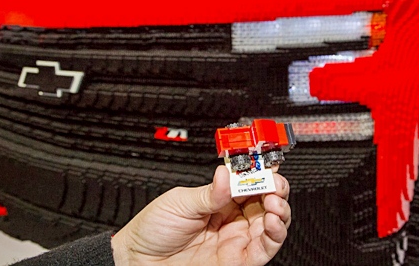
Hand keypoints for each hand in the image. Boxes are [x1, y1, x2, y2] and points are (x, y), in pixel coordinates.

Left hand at [111, 165, 290, 265]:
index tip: (268, 163)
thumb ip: (210, 192)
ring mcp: (236, 238)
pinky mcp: (238, 260)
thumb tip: (227, 173)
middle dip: (276, 188)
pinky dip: (275, 233)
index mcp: (219, 198)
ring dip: (280, 209)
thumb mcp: (181, 202)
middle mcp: (232, 218)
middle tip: (273, 182)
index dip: (262, 172)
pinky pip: (265, 248)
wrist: (138, 261)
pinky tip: (273, 220)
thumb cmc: (153, 230)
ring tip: (274, 201)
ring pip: (272, 223)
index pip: (249, 182)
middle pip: (266, 200)